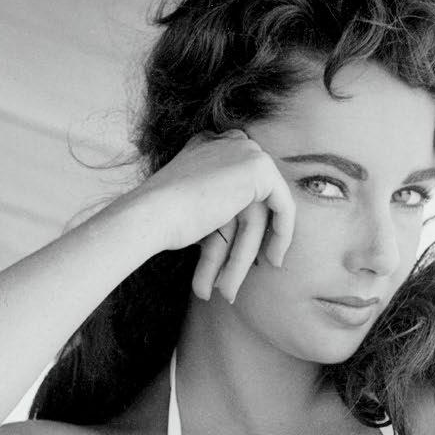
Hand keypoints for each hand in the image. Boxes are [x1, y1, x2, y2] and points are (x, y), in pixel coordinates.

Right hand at [136, 131, 295, 301]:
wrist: (150, 214)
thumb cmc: (162, 221)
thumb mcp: (196, 208)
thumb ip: (221, 209)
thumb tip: (245, 233)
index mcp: (209, 146)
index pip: (239, 188)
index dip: (243, 224)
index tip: (241, 252)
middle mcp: (229, 143)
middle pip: (249, 204)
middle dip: (245, 246)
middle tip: (238, 278)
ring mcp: (245, 151)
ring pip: (258, 213)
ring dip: (244, 257)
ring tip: (229, 291)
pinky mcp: (259, 167)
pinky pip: (284, 206)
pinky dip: (282, 235)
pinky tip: (273, 260)